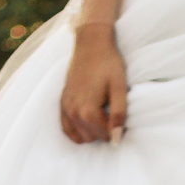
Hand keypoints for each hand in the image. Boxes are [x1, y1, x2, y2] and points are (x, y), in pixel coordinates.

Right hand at [60, 23, 127, 144]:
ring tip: (102, 114)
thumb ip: (119, 115)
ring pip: (81, 136)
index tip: (121, 115)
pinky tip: (87, 124)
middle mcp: (73, 112)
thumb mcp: (119, 88)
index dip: (117, 128)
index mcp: (88, 110)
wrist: (91, 43)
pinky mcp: (62, 102)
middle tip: (112, 113)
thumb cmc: (108, 63)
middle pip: (93, 137)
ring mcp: (65, 107)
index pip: (106, 135)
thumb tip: (116, 141)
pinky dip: (77, 131)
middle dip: (105, 130)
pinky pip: (67, 129)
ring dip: (92, 131)